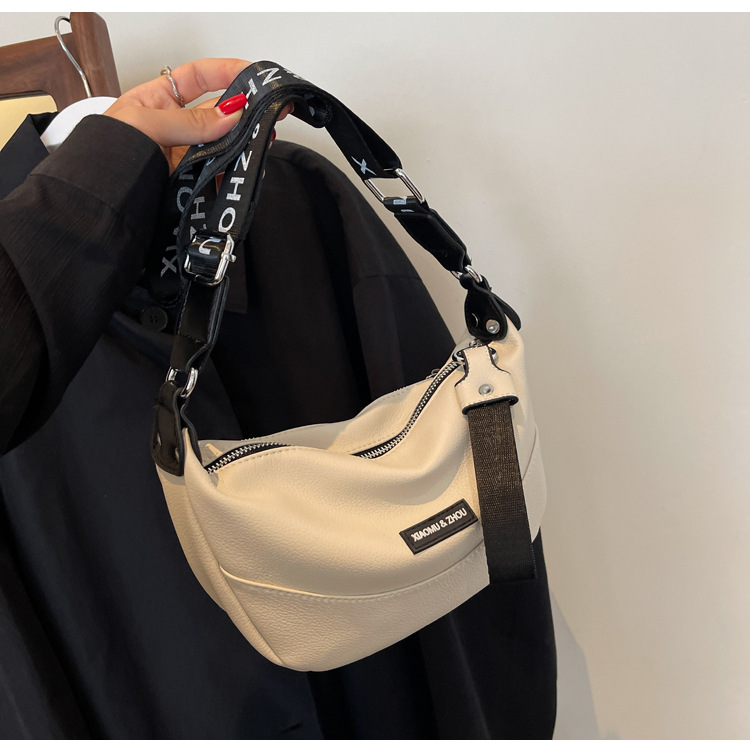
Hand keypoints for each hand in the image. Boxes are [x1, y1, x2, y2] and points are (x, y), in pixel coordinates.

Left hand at [105, 58, 253, 171]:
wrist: (102, 201)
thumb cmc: (107, 155)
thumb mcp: (145, 124)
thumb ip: (190, 121)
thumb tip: (229, 114)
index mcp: (157, 101)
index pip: (197, 77)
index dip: (224, 71)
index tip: (251, 75)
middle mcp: (174, 125)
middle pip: (216, 111)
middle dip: (242, 111)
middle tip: (267, 113)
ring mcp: (185, 154)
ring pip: (222, 142)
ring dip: (243, 141)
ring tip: (260, 141)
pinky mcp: (191, 180)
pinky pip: (219, 171)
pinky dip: (235, 169)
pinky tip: (245, 167)